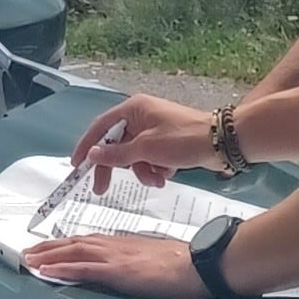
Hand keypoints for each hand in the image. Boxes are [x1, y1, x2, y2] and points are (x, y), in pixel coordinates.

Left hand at [22, 233, 211, 298]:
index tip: (50, 247)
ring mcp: (116, 257)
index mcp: (126, 243)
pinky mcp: (118, 271)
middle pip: (76, 243)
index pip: (90, 241)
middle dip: (50, 248)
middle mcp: (116, 245)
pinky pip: (84, 269)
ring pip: (75, 252)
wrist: (201, 265)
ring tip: (29, 260)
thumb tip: (134, 267)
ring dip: (49, 256)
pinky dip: (63, 268)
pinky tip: (47, 271)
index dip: (68, 244)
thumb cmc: (188, 264)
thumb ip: (142, 260)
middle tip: (29, 253)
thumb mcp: (158, 257)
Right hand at [68, 93, 211, 191]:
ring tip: (156, 178)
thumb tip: (93, 154)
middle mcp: (141, 116)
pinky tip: (166, 173)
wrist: (221, 143)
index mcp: (133, 109)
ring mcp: (154, 129)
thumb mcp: (146, 149)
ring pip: (134, 156)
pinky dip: (155, 169)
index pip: (100, 127)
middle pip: (116, 145)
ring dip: (141, 171)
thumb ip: (117, 154)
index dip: (86, 147)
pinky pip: (149, 159)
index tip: (77, 165)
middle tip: (102, 189)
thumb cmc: (184, 139)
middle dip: (115, 168)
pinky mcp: (166, 142)